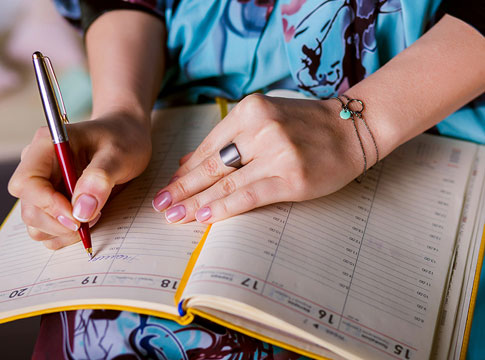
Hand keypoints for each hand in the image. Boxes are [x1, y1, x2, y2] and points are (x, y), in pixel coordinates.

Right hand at [8, 111, 151, 248]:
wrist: (127, 137)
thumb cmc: (122, 139)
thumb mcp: (118, 154)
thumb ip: (99, 178)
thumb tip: (82, 210)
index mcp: (46, 146)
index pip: (27, 183)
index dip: (48, 205)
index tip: (77, 216)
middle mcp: (38, 167)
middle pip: (30, 209)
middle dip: (60, 222)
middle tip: (94, 217)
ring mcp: (44, 186)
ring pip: (36, 224)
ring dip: (64, 231)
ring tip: (95, 214)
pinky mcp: (53, 201)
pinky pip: (48, 229)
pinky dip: (67, 234)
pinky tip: (90, 218)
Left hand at [152, 94, 374, 223]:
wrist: (352, 129)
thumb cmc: (306, 126)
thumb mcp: (265, 119)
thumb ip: (227, 138)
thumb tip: (187, 161)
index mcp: (250, 111)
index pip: (209, 146)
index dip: (186, 169)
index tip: (170, 185)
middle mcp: (261, 129)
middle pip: (211, 165)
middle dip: (181, 187)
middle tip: (160, 204)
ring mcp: (277, 153)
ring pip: (225, 183)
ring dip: (195, 201)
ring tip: (173, 215)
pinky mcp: (292, 178)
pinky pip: (249, 196)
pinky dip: (223, 207)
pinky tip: (204, 217)